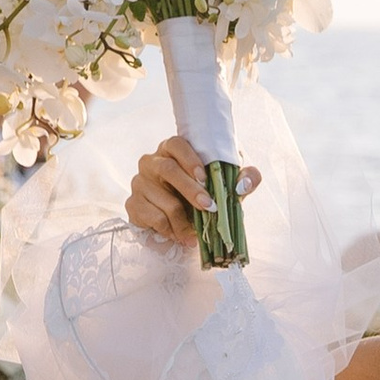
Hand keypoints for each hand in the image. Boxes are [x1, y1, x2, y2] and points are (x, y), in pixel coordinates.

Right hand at [127, 138, 260, 239]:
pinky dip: (169, 229)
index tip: (204, 177)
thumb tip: (244, 184)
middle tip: (208, 206)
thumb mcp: (229, 183)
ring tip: (195, 233)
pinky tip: (178, 235)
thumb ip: (246, 177)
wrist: (184, 221)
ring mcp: (139, 183)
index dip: (189, 158)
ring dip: (182, 219)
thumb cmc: (206, 193)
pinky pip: (152, 217)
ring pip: (161, 199)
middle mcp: (152, 162)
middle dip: (189, 190)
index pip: (176, 144)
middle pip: (167, 169)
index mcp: (173, 150)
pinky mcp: (133, 204)